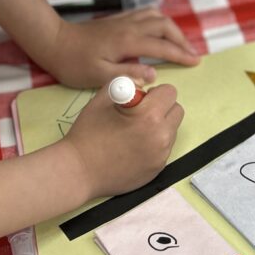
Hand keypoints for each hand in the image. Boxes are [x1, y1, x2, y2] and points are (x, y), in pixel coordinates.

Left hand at [42, 8, 198, 88]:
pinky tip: (158, 30)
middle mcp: (129, 26)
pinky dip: (158, 21)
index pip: (162, 46)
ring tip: (179, 43)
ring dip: (171, 28)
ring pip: (156, 16)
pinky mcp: (117, 20)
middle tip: (191, 54)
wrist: (54, 42)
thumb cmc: (74, 64)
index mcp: (128, 41)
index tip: (195, 62)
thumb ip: (128, 74)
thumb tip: (154, 74)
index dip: (180, 54)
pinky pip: (145, 14)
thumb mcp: (99, 75)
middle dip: (181, 39)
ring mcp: (123, 20)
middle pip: (164, 26)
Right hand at [62, 82, 183, 198]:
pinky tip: (133, 148)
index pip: (170, 92)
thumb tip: (142, 83)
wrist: (78, 171)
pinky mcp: (157, 169)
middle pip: (176, 111)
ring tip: (134, 132)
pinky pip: (164, 148)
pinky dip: (154, 144)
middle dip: (161, 108)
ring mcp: (161, 155)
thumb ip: (127, 84)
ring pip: (172, 130)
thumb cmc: (88, 133)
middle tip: (139, 114)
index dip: (154, 92)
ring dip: (159, 126)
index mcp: (149, 115)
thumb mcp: (103, 98)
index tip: (141, 99)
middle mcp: (161, 136)